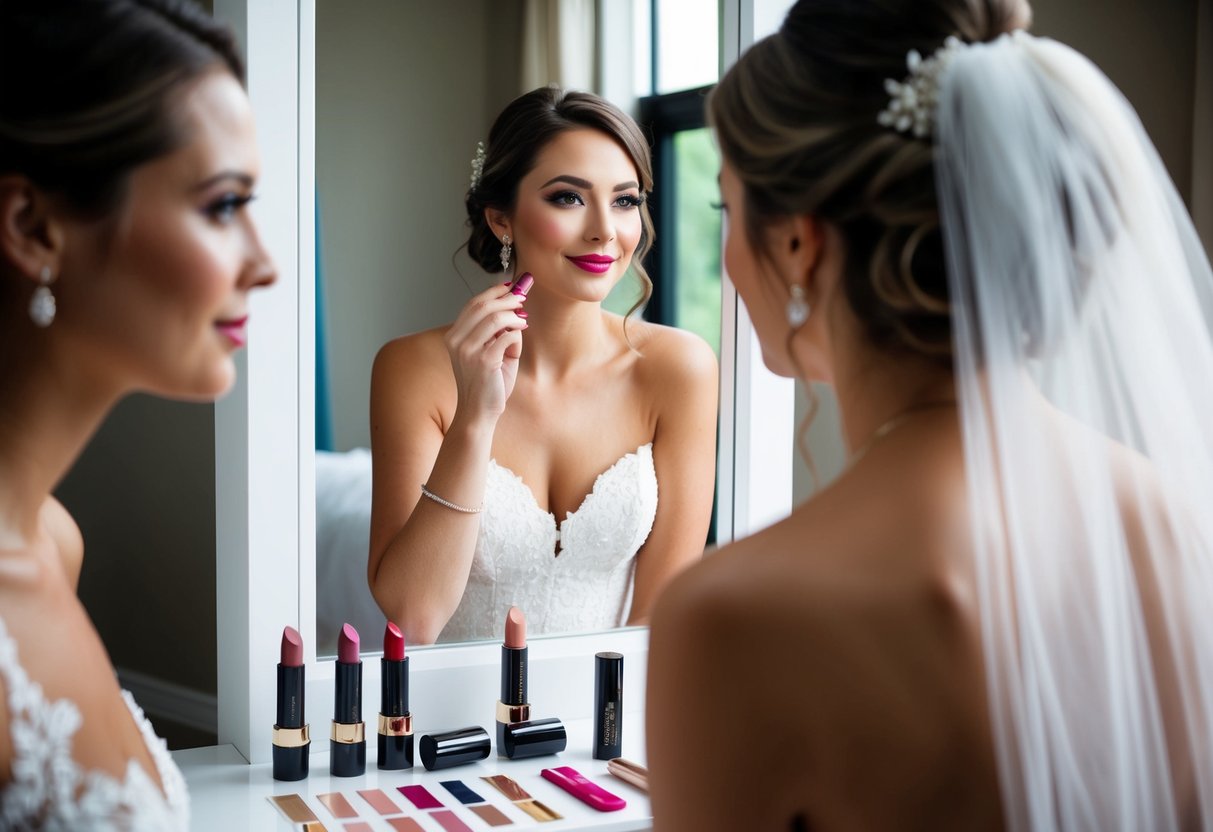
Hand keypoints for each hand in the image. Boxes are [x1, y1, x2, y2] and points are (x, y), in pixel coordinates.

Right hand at [443, 274, 531, 421]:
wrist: (480, 412)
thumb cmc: (487, 383)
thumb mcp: (490, 351)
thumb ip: (498, 331)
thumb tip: (516, 305)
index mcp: (454, 336)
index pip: (473, 304)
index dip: (493, 292)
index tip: (511, 286)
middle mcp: (456, 341)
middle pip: (482, 306)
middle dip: (506, 298)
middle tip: (522, 298)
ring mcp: (468, 350)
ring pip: (495, 317)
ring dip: (514, 315)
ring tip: (523, 320)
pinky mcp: (484, 360)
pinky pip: (507, 336)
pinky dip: (516, 333)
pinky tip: (520, 335)